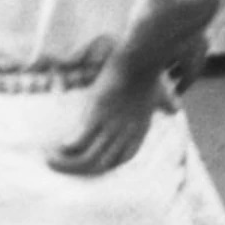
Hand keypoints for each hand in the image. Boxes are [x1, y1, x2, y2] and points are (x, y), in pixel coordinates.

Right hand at [51, 44, 171, 176]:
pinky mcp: (98, 114)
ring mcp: (111, 126)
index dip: (104, 164)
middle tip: (61, 163)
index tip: (88, 160)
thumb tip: (175, 108)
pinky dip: (64, 150)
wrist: (143, 55)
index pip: (121, 159)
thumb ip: (165, 103)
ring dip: (65, 164)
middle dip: (78, 169)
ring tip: (49, 158)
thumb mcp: (160, 93)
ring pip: (86, 159)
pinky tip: (54, 147)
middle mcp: (125, 133)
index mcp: (139, 129)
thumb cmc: (149, 69)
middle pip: (100, 166)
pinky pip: (77, 142)